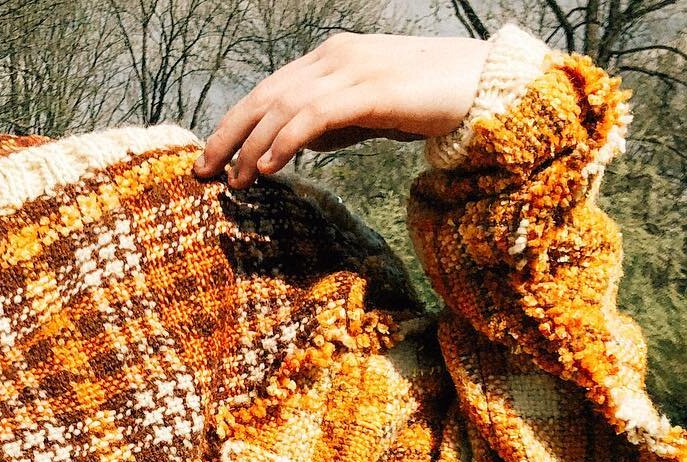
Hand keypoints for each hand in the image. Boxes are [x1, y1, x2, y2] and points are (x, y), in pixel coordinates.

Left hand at [195, 33, 489, 187]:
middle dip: (228, 134)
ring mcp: (352, 69)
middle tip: (202, 171)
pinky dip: (285, 141)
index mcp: (331, 58)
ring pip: (283, 107)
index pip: (270, 90)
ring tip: (235, 181)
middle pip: (265, 95)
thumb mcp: (371, 112)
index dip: (235, 123)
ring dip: (252, 146)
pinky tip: (267, 167)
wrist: (484, 87)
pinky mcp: (370, 89)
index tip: (211, 158)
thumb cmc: (431, 101)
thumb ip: (335, 123)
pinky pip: (314, 115)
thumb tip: (300, 144)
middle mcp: (334, 56)